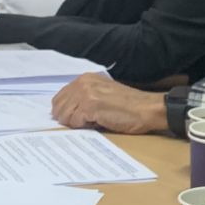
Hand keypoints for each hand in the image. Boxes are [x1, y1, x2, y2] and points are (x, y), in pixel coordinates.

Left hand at [51, 74, 166, 133]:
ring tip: (95, 120)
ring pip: (64, 116)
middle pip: (58, 108)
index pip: (59, 98)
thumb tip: (64, 112)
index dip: (65, 112)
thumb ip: (83, 96)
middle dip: (69, 119)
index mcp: (85, 78)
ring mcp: (85, 93)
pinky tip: (99, 122)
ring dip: (77, 123)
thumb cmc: (128, 105)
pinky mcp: (90, 106)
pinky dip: (84, 126)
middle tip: (87, 121)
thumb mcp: (102, 93)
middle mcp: (83, 83)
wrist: (146, 109)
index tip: (77, 118)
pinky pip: (74, 122)